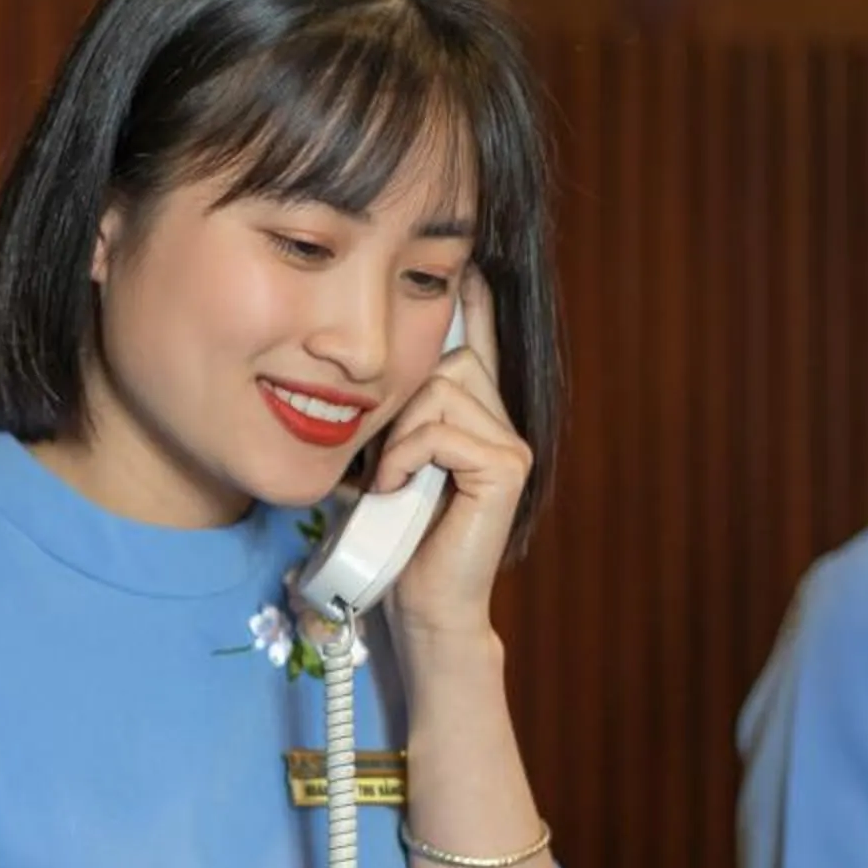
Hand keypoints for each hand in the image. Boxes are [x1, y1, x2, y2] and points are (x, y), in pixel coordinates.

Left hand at [375, 268, 531, 652]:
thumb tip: (358, 366)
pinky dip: (408, 455)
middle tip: (383, 458)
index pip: (474, 340)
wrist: (413, 605)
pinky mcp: (507, 466)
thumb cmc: (388, 538)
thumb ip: (388, 414)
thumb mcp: (378, 457)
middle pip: (447, 358)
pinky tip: (397, 487)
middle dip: (402, 400)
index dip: (470, 299)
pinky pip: (444, 427)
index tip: (463, 262)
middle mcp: (500, 422)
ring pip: (443, 387)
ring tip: (388, 478)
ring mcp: (509, 443)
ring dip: (400, 433)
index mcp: (473, 417)